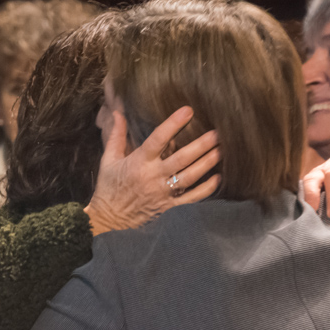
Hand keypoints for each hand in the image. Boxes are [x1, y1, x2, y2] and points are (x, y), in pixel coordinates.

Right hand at [83, 107, 220, 235]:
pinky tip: (218, 178)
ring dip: (207, 163)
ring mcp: (162, 193)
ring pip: (190, 176)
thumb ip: (117, 136)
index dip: (173, 124)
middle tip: (217, 132)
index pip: (158, 139)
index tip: (187, 110)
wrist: (108, 219)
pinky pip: (191, 199)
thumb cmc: (109, 187)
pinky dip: (206, 189)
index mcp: (139, 162)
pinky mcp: (169, 207)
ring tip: (221, 150)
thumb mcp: (109, 160)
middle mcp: (153, 177)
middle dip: (201, 145)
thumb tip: (118, 112)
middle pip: (181, 158)